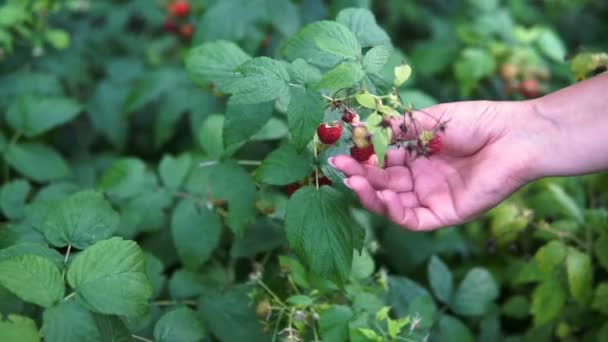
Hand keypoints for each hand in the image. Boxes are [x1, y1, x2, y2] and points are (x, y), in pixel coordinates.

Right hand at [330, 100, 538, 230]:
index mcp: (419, 156)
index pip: (383, 163)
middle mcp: (423, 179)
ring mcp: (433, 198)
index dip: (362, 159)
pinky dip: (393, 211)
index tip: (341, 151)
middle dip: (360, 176)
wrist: (515, 135)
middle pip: (383, 184)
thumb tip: (360, 126)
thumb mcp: (428, 121)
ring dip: (370, 194)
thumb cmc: (477, 122)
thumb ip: (396, 128)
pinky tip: (381, 195)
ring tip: (352, 181)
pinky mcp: (445, 214)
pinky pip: (412, 219)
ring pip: (393, 204)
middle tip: (338, 167)